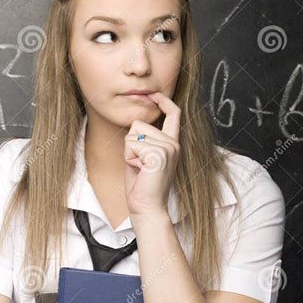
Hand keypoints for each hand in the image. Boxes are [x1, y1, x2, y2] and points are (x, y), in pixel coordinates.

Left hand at [124, 92, 180, 218]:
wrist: (147, 208)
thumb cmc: (142, 186)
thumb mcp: (143, 158)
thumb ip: (144, 141)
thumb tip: (136, 125)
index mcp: (171, 144)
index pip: (173, 114)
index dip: (163, 101)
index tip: (155, 94)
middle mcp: (173, 144)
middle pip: (138, 124)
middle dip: (130, 144)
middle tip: (140, 165)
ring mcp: (167, 148)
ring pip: (133, 135)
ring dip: (129, 152)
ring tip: (140, 168)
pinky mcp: (158, 154)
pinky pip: (131, 145)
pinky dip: (129, 158)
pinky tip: (139, 171)